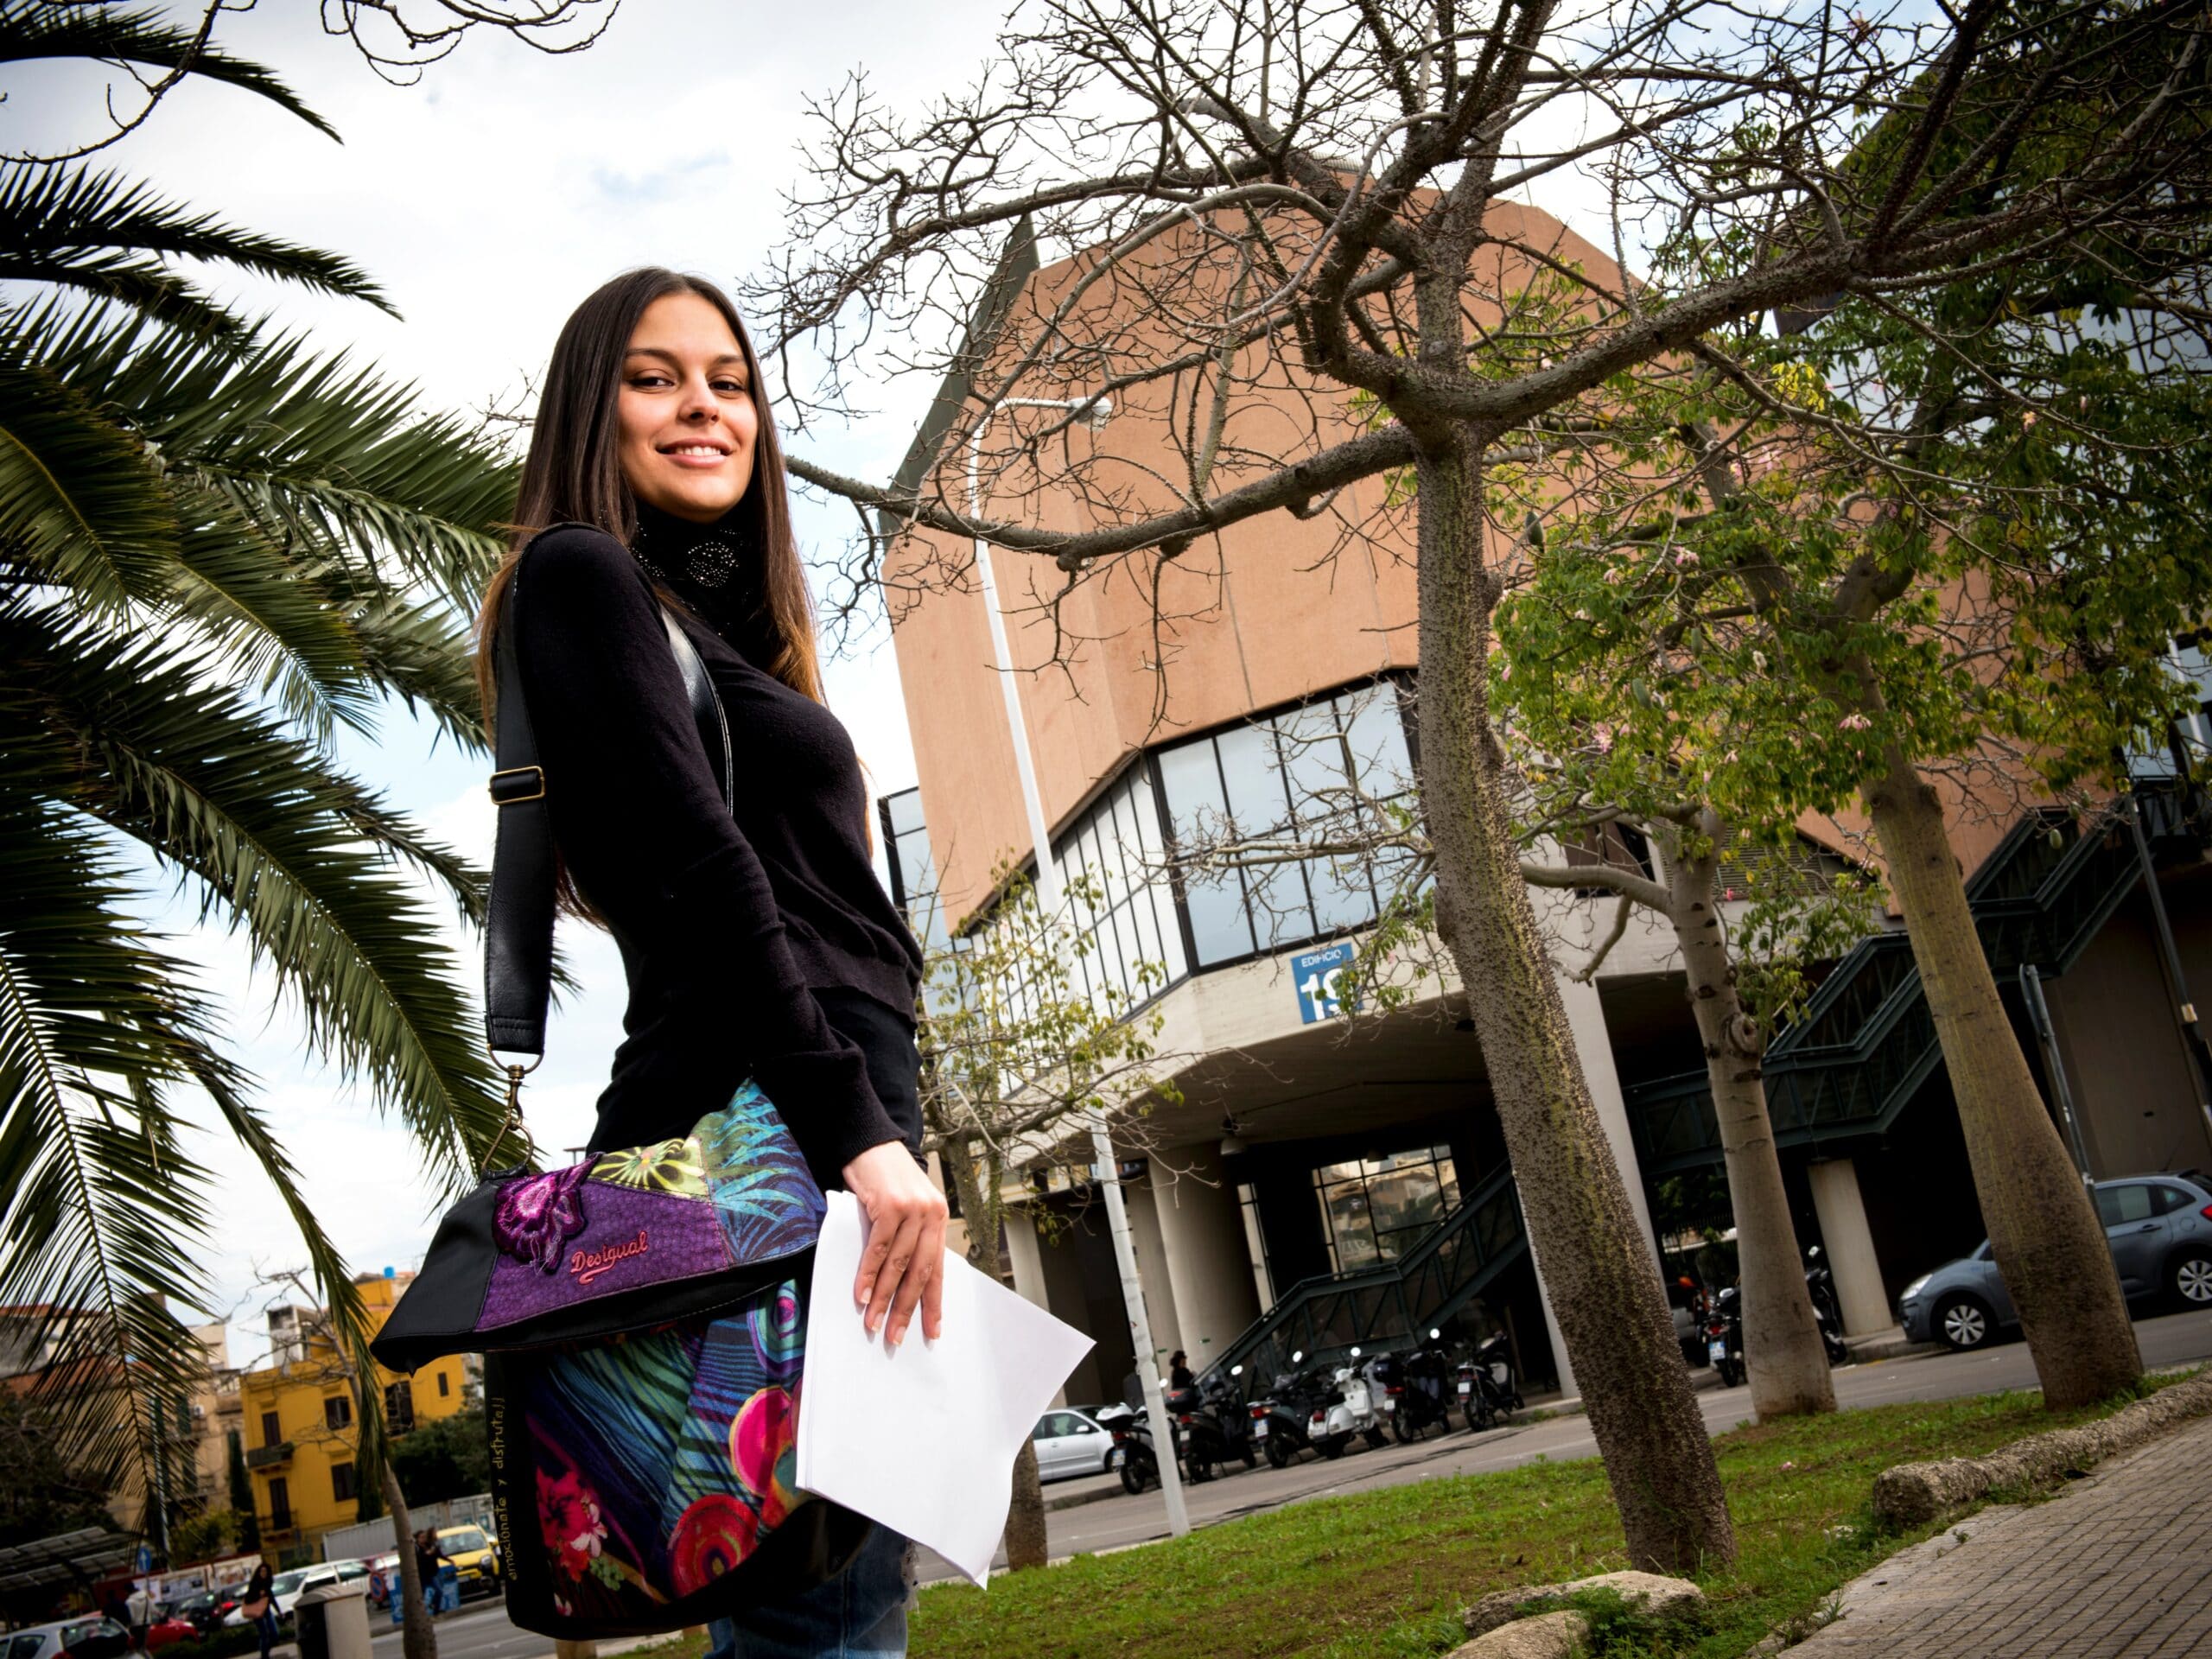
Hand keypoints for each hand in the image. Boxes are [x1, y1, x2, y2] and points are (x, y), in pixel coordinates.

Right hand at [842, 1141, 947, 1347]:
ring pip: (899, 1263)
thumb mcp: (905, 1208)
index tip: (932, 1331)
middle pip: (921, 1271)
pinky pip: (879, 1248)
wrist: (870, 1141)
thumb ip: (907, 1239)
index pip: (938, 1269)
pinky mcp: (890, 1204)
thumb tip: (900, 1284)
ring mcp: (912, 1209)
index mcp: (939, 1219)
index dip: (934, 1302)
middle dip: (908, 1308)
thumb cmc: (885, 1178)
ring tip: (874, 1322)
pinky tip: (862, 1294)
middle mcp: (931, 1215)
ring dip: (885, 1297)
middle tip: (897, 1336)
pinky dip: (869, 1274)